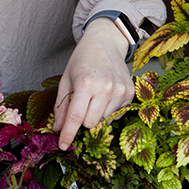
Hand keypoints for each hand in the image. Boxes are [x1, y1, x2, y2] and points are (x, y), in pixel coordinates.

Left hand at [53, 17, 134, 149]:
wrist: (105, 42)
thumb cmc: (83, 59)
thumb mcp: (66, 79)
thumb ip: (61, 106)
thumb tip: (58, 129)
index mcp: (86, 83)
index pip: (76, 118)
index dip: (68, 135)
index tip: (62, 145)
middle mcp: (106, 87)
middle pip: (91, 124)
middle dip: (82, 120)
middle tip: (81, 105)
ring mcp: (120, 90)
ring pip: (104, 121)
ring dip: (96, 115)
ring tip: (94, 96)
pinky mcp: (130, 93)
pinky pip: (116, 115)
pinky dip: (108, 110)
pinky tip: (105, 95)